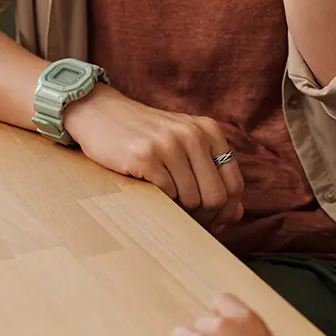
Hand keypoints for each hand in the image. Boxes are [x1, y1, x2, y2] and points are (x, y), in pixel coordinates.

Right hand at [64, 85, 244, 226]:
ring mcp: (169, 144)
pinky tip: (151, 189)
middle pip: (216, 197)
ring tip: (166, 200)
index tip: (212, 222)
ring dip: (180, 210)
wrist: (99, 113)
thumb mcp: (184, 144)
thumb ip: (212, 173)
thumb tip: (236, 214)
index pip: (235, 184)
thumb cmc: (144, 135)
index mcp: (209, 130)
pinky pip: (167, 194)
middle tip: (188, 219)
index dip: (225, 211)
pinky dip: (161, 200)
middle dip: (204, 217)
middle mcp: (193, 134)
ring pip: (192, 200)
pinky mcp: (145, 156)